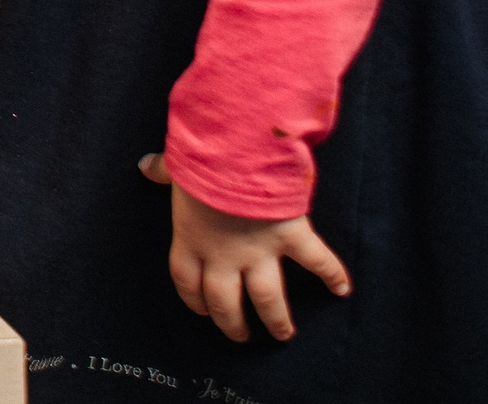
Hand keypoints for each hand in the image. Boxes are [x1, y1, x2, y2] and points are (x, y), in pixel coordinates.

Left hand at [140, 153, 349, 342]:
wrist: (234, 152)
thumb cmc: (200, 159)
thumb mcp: (176, 167)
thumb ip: (163, 171)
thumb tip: (145, 166)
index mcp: (191, 239)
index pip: (187, 282)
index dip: (194, 301)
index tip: (203, 312)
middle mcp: (223, 254)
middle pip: (225, 302)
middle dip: (233, 323)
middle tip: (242, 335)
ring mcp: (259, 250)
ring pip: (267, 298)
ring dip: (276, 319)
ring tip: (284, 333)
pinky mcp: (290, 236)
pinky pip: (316, 261)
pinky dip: (333, 274)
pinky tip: (342, 289)